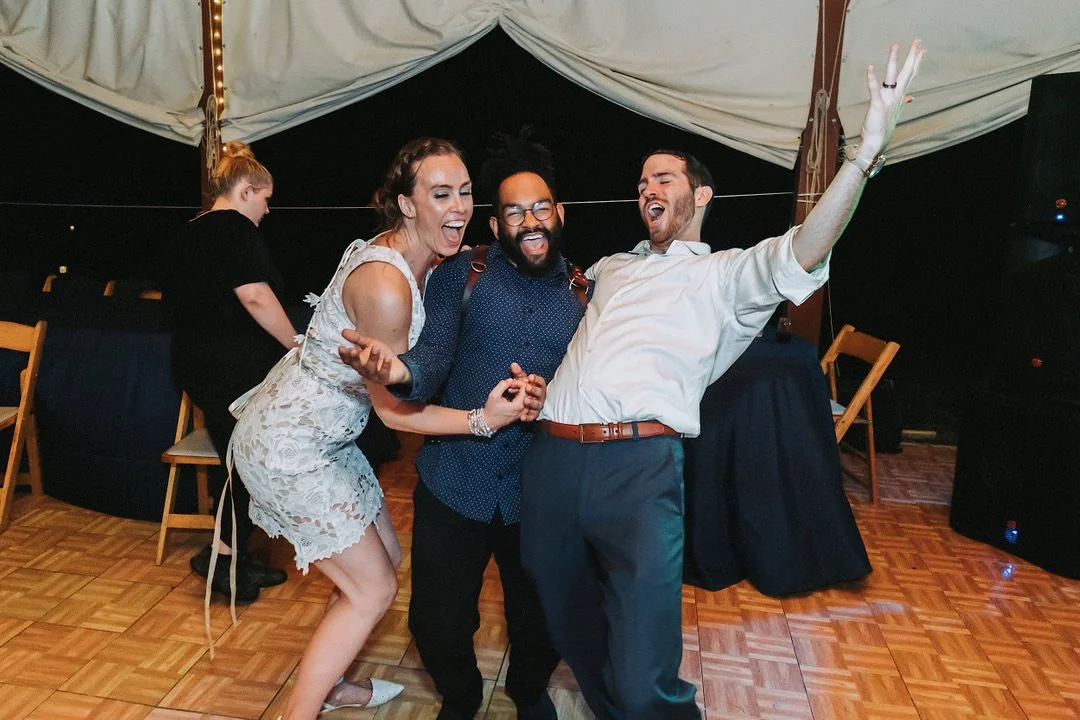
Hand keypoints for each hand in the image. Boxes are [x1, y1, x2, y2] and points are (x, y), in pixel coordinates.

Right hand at [338, 328, 407, 384]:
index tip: (341, 347)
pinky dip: (385, 366)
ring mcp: (374, 376)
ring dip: (372, 359)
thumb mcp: (369, 344)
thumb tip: (343, 331)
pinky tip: (387, 359)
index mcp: (359, 362)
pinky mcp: (385, 379)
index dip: (344, 355)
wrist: (399, 367)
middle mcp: (364, 370)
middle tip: (354, 350)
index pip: (348, 360)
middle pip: (357, 365)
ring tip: (376, 348)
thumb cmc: (381, 355)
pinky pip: (384, 373)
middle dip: (355, 358)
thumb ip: (357, 339)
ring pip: (370, 369)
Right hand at [482, 378, 527, 430]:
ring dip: (520, 390)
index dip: (518, 382)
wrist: (490, 422)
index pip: (525, 388)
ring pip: (527, 396)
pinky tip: (512, 393)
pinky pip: (525, 401)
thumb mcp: (494, 395)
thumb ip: (502, 385)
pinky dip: (520, 395)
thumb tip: (511, 379)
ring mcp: (524, 412)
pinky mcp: (522, 413)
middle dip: (520, 386)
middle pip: (528, 392)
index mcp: (518, 405)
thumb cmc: (491, 410)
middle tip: (510, 384)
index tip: (510, 383)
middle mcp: (524, 409)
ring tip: (510, 389)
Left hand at [510, 362, 546, 421]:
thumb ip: (518, 373)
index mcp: (538, 386)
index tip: (530, 377)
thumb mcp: (520, 381)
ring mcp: (538, 405)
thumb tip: (513, 364)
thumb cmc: (523, 389)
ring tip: (525, 401)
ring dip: (532, 403)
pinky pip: (532, 416)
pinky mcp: (534, 414)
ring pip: (537, 405)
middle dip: (534, 390)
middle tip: (527, 387)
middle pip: (540, 392)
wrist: (521, 403)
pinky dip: (528, 417)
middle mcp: (540, 396)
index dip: (536, 379)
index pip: (541, 381)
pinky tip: (522, 417)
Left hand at [858, 40, 925, 158]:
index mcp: (900, 97)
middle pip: (907, 72)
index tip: (922, 50)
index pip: (911, 76)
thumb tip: (911, 97)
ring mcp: (888, 100)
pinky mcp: (877, 104)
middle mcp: (896, 96)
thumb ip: (903, 102)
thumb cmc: (883, 127)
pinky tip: (871, 67)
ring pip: (892, 76)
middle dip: (912, 56)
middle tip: (917, 40)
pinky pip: (874, 89)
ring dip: (894, 60)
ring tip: (895, 45)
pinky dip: (872, 78)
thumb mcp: (894, 113)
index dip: (916, 62)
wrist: (876, 142)